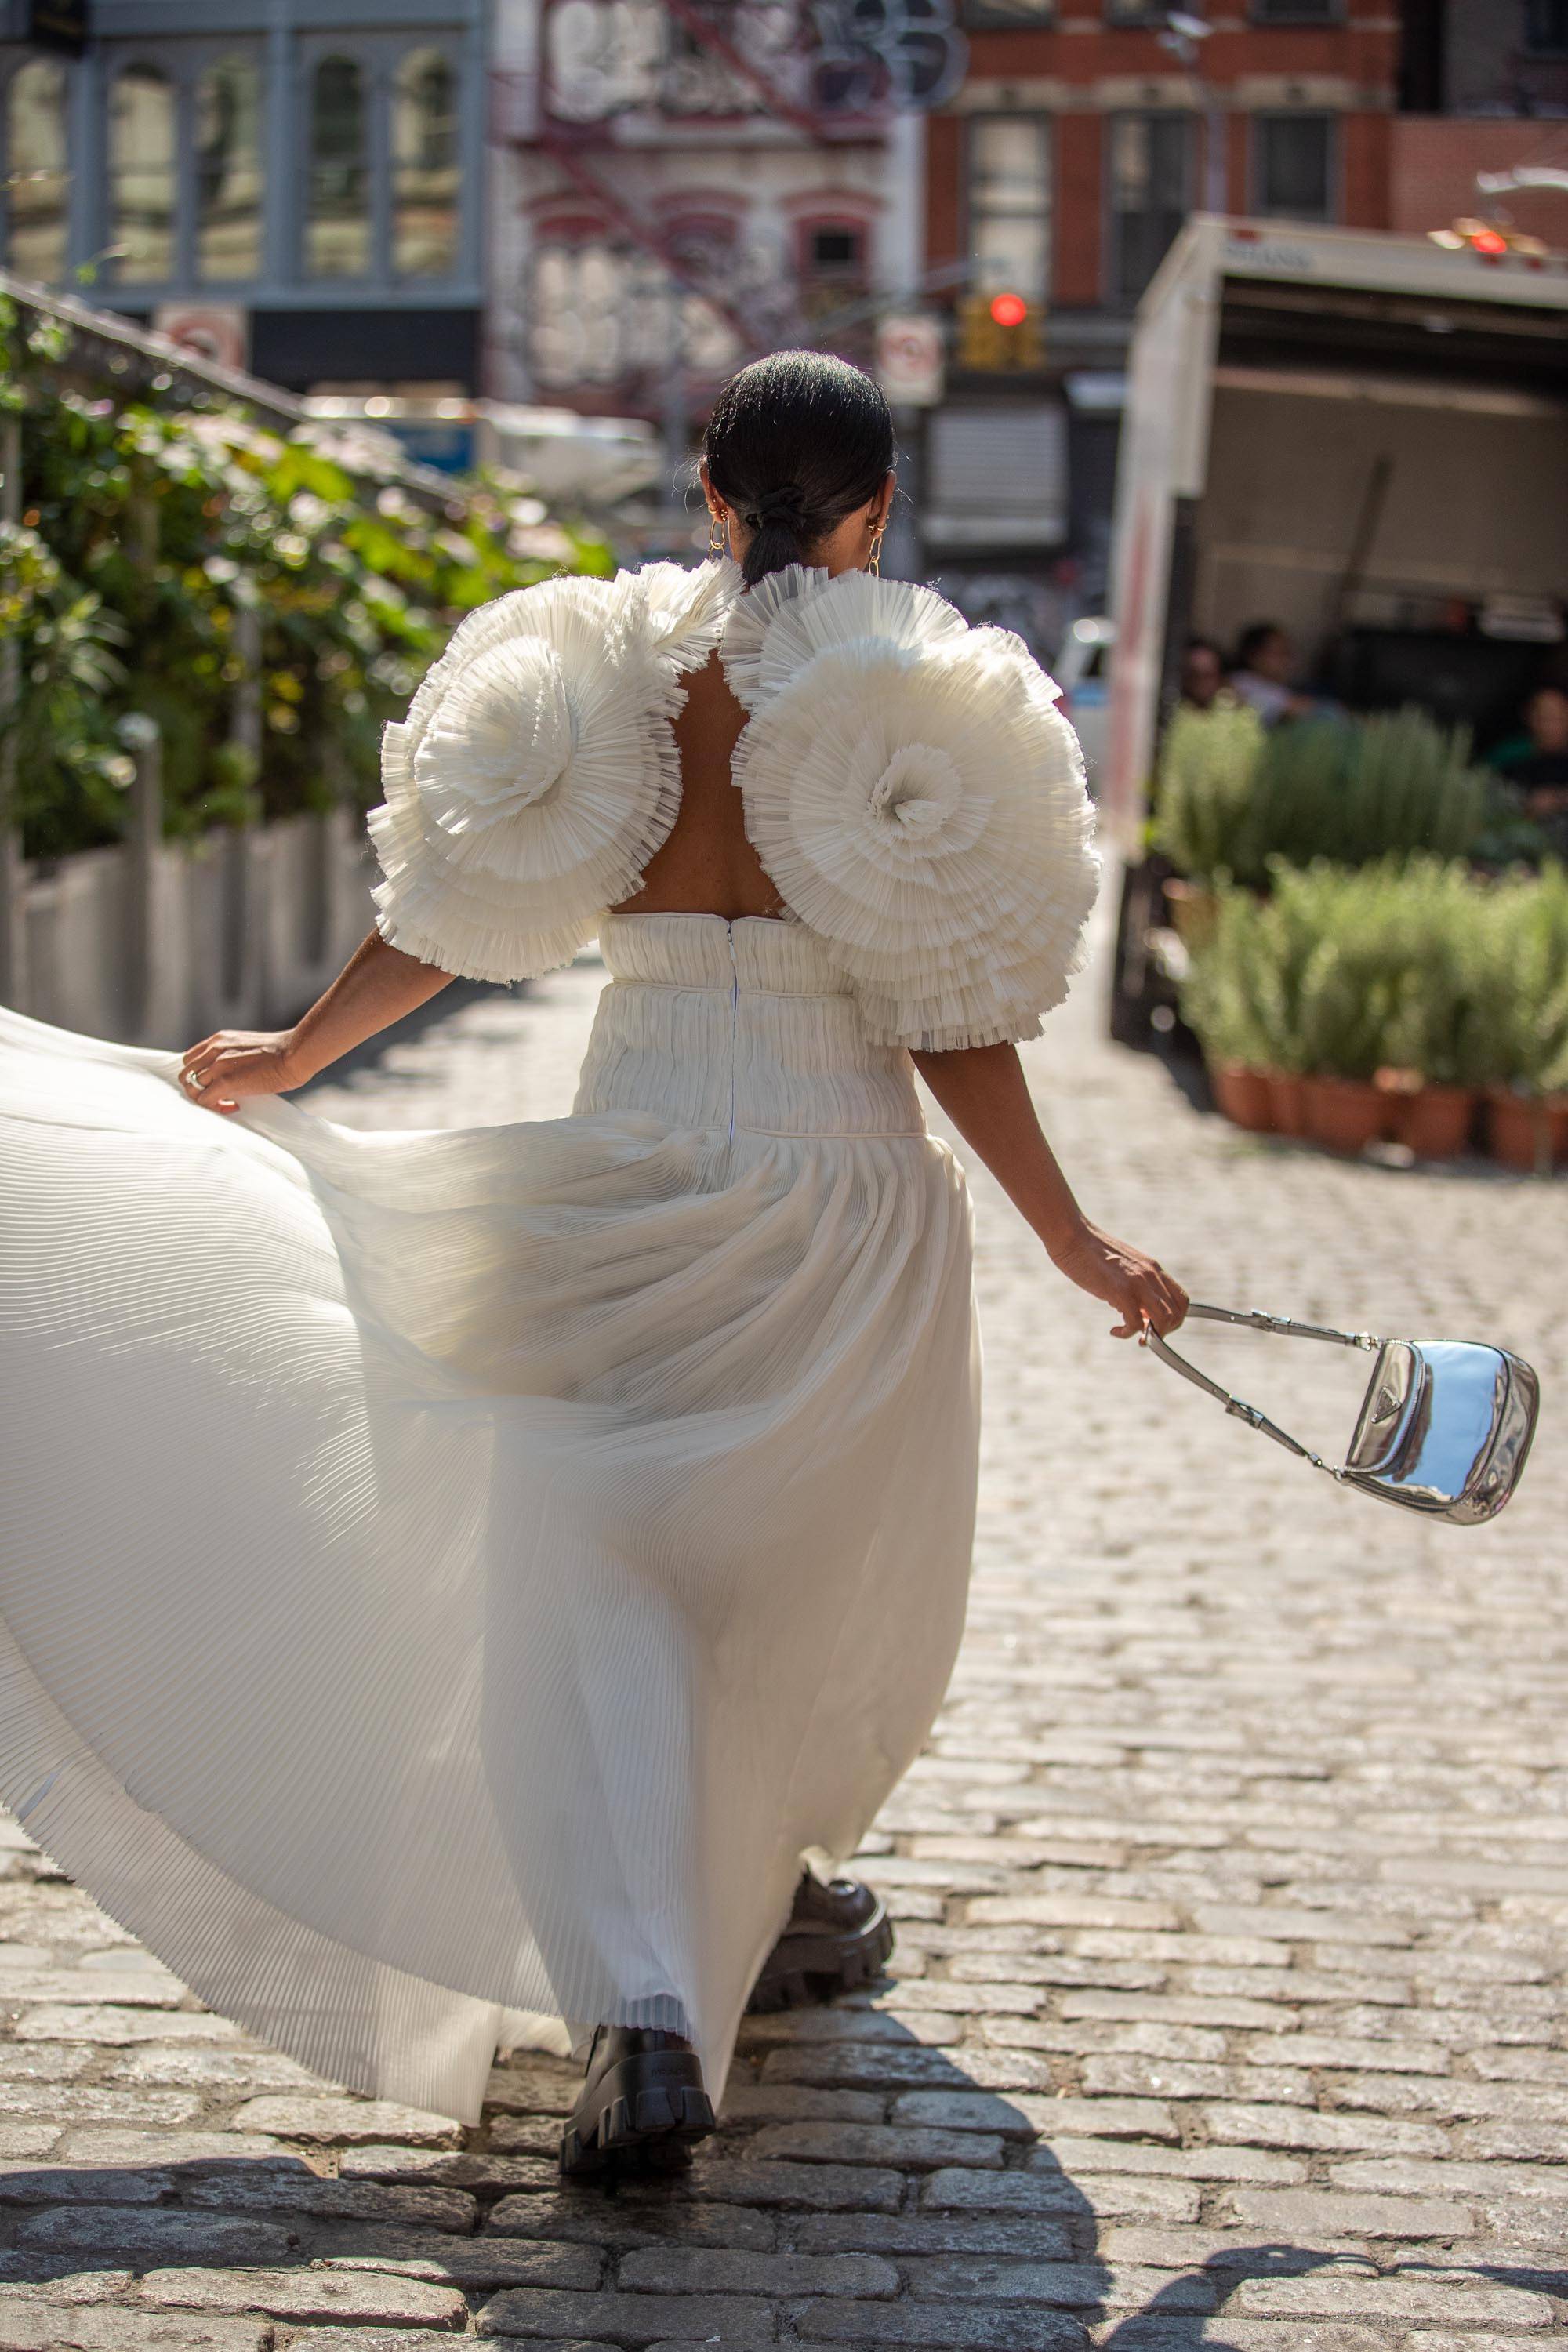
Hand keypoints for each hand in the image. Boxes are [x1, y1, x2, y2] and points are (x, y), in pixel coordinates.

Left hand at [177, 1029, 305, 1116]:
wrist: (295, 1053)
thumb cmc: (282, 1052)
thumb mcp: (248, 1047)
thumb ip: (233, 1056)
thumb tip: (233, 1074)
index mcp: (219, 1040)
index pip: (191, 1058)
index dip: (200, 1074)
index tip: (216, 1084)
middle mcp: (213, 1050)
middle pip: (186, 1074)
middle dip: (199, 1088)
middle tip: (219, 1096)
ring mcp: (217, 1066)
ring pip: (191, 1088)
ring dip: (206, 1099)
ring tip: (226, 1102)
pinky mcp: (225, 1081)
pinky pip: (205, 1101)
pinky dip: (216, 1107)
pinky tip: (234, 1106)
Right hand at [1049, 1219, 1187, 1340]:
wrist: (1072, 1236)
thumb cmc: (1090, 1253)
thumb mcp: (1123, 1269)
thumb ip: (1135, 1287)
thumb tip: (1138, 1313)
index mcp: (1153, 1268)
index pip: (1182, 1299)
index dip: (1174, 1319)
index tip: (1155, 1327)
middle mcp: (1151, 1275)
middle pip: (1178, 1312)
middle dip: (1164, 1331)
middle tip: (1145, 1337)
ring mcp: (1137, 1282)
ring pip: (1164, 1319)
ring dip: (1152, 1335)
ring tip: (1133, 1336)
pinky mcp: (1120, 1290)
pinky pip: (1135, 1322)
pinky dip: (1127, 1333)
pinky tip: (1114, 1331)